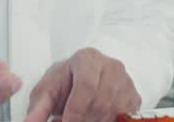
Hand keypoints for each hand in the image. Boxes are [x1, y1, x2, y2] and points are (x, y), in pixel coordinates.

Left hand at [23, 47, 139, 121]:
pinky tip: (96, 119)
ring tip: (80, 119)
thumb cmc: (66, 82)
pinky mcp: (134, 98)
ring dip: (95, 121)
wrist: (86, 78)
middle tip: (69, 121)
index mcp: (88, 58)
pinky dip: (108, 121)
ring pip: (113, 111)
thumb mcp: (47, 90)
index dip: (76, 109)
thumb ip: (38, 107)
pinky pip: (124, 116)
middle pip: (100, 101)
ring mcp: (126, 82)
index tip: (66, 121)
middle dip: (83, 119)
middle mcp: (111, 67)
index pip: (86, 85)